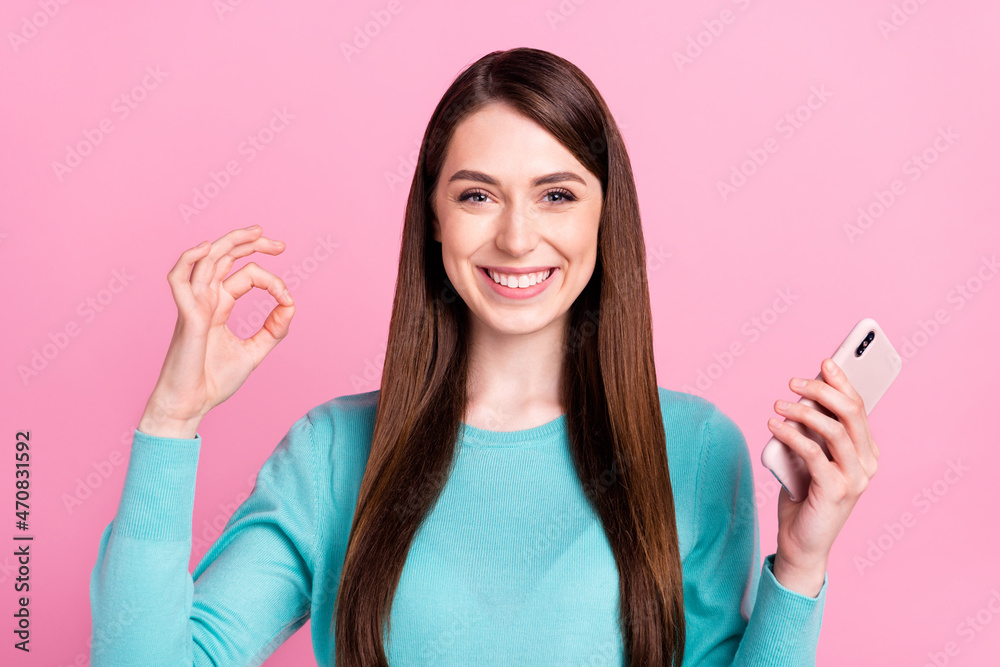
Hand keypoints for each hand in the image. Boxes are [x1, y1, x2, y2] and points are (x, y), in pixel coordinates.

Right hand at [139, 225, 295, 437]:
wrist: (192, 405)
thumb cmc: (214, 381)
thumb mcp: (254, 352)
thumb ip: (274, 329)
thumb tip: (291, 305)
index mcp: (219, 305)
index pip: (246, 276)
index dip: (272, 282)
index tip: (287, 301)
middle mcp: (205, 299)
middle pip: (225, 257)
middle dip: (252, 244)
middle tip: (280, 244)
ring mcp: (193, 305)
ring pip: (206, 259)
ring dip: (230, 241)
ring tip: (257, 232)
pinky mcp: (186, 316)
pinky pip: (179, 280)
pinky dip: (189, 260)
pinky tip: (206, 247)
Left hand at [765, 358, 879, 595]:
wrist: (801, 543)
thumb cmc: (803, 496)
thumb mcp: (809, 457)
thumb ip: (813, 433)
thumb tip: (803, 399)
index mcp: (866, 452)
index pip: (859, 408)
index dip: (843, 382)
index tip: (825, 362)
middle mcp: (867, 464)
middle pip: (851, 413)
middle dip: (823, 390)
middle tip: (794, 382)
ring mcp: (855, 479)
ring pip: (835, 430)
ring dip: (803, 411)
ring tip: (778, 404)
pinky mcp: (835, 491)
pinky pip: (814, 453)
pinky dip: (792, 435)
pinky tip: (774, 426)